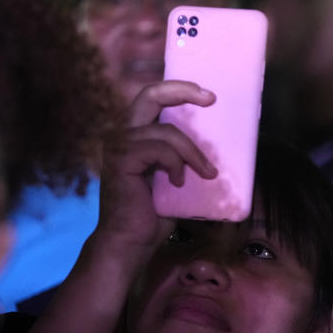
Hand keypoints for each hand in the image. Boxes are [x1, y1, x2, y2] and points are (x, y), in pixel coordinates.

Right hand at [96, 81, 216, 252]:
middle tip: (211, 99)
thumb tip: (214, 141)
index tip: (208, 97)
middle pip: (150, 94)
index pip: (152, 98)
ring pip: (165, 131)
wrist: (131, 242)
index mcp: (132, 134)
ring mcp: (118, 146)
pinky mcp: (121, 160)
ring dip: (191, 152)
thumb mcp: (172, 175)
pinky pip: (160, 150)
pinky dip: (176, 164)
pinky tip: (177, 183)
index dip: (178, 89)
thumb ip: (180, 154)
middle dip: (182, 91)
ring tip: (205, 173)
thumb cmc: (152, 214)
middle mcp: (121, 134)